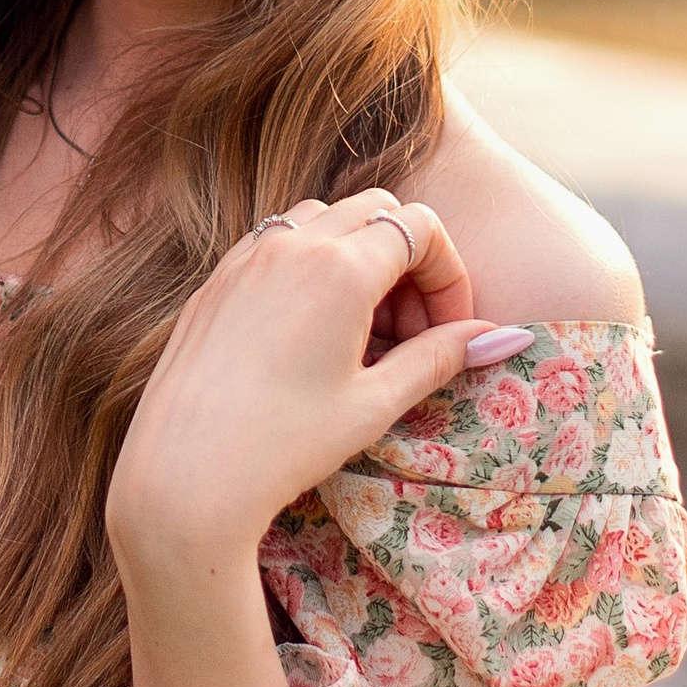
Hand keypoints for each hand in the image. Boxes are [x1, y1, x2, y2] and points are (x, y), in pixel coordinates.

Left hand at [105, 194, 520, 686]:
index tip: (447, 332)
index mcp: (340, 267)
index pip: (420, 227)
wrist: (181, 476)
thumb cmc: (283, 446)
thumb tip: (505, 337)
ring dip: (358, 256)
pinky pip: (277, 242)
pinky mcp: (214, 280)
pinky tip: (310, 335)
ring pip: (324, 218)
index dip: (449, 275)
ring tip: (363, 334)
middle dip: (409, 259)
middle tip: (411, 332)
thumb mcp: (374, 404)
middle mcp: (290, 244)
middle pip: (377, 210)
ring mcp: (245, 256)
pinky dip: (310, 266)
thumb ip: (440, 358)